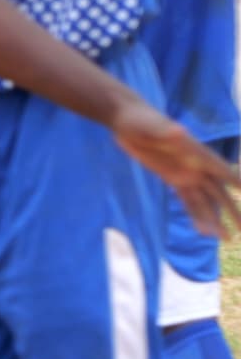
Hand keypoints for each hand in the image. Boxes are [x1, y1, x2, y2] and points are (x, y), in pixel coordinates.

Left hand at [113, 101, 240, 236]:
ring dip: (213, 218)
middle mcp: (196, 165)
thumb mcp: (152, 125)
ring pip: (204, 200)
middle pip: (217, 191)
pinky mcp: (172, 178)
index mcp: (196, 152)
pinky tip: (202, 230)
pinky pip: (187, 199)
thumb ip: (166, 131)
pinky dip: (195, 214)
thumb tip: (178, 132)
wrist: (128, 121)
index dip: (235, 181)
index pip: (221, 170)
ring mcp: (185, 173)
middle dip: (231, 210)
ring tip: (224, 239)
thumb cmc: (142, 119)